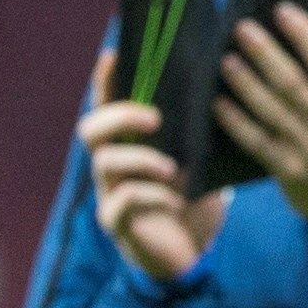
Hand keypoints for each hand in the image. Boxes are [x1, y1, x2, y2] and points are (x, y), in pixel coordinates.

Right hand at [77, 56, 228, 284]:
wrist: (191, 253)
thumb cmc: (193, 199)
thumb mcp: (198, 160)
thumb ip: (196, 132)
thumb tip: (215, 88)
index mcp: (128, 143)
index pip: (107, 103)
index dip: (105, 80)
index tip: (114, 54)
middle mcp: (110, 164)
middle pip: (91, 129)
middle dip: (120, 116)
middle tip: (155, 118)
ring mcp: (109, 193)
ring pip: (104, 163)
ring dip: (141, 159)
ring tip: (173, 168)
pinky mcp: (117, 222)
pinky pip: (123, 201)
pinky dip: (152, 195)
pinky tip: (177, 199)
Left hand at [212, 0, 307, 217]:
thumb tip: (298, 41)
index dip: (304, 33)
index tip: (281, 10)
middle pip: (293, 82)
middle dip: (265, 53)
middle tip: (241, 28)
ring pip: (272, 110)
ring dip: (246, 83)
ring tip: (226, 60)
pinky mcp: (287, 170)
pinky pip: (257, 141)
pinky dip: (237, 122)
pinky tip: (218, 104)